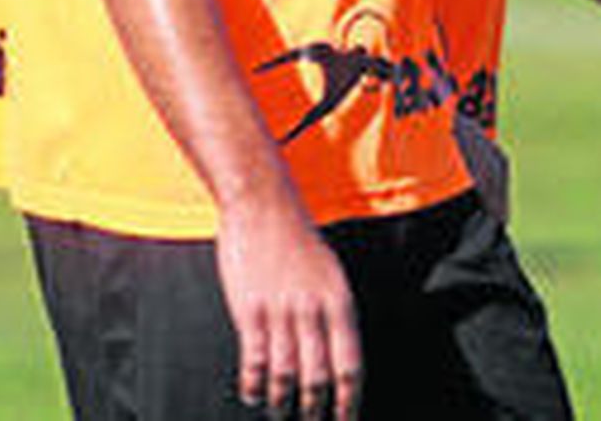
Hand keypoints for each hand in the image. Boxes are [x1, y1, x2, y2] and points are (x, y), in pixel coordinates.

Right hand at [217, 195, 361, 420]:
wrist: (262, 202)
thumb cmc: (297, 237)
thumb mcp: (330, 271)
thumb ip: (333, 312)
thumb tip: (336, 357)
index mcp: (339, 301)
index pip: (350, 365)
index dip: (349, 402)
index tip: (345, 420)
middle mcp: (312, 310)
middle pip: (318, 379)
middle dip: (315, 412)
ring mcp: (280, 310)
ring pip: (285, 375)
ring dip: (282, 404)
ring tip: (279, 415)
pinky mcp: (250, 309)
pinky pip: (254, 359)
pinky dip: (253, 384)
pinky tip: (252, 394)